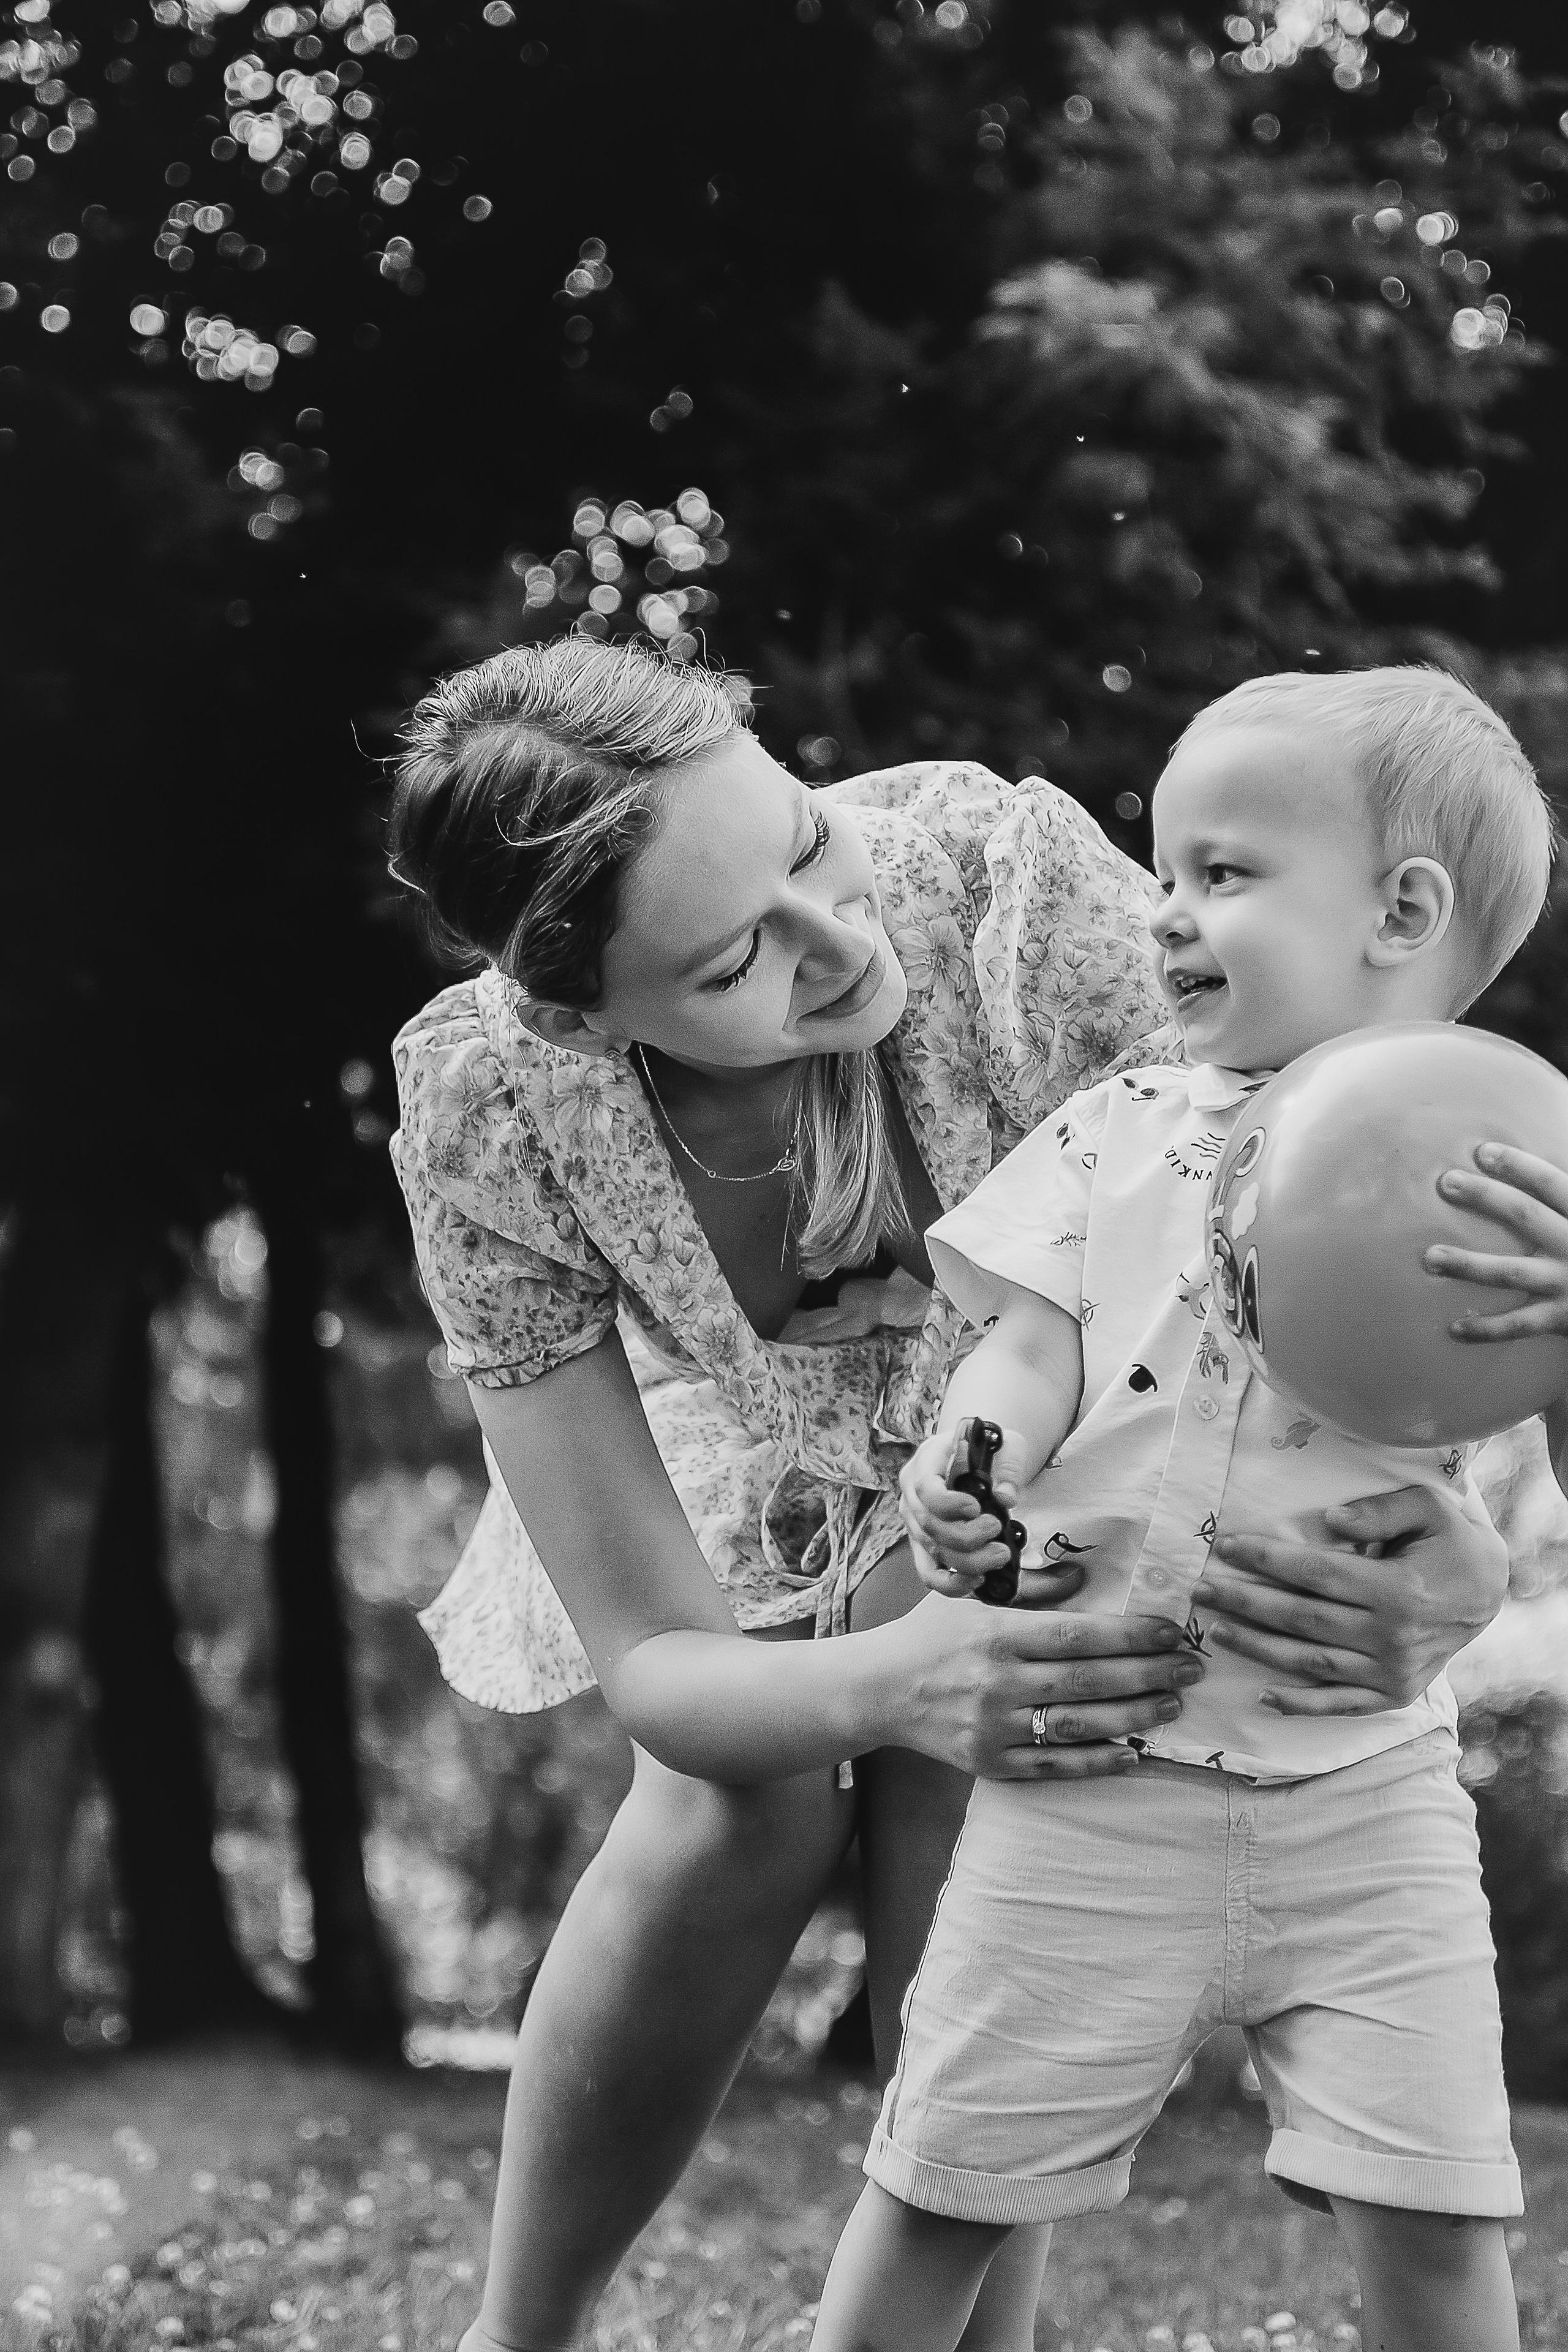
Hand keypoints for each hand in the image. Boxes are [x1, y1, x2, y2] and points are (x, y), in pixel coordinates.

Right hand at [883, 1593, 1205, 1779]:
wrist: (880, 1689)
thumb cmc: (932, 1633)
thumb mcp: (973, 1595)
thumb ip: (1031, 1585)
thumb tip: (1084, 1573)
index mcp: (998, 1634)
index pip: (1078, 1634)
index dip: (1131, 1634)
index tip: (1173, 1632)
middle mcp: (998, 1682)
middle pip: (1088, 1681)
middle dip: (1148, 1674)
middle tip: (1191, 1669)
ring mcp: (995, 1728)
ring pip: (1078, 1726)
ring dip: (1134, 1716)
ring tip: (1173, 1705)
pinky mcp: (991, 1764)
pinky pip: (1054, 1767)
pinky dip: (1097, 1761)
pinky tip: (1132, 1752)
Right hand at [899, 1426, 1029, 1596]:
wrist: (981, 1457)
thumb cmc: (991, 1450)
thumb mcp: (1006, 1446)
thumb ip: (1009, 1468)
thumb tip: (1007, 1497)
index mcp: (926, 1462)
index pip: (925, 1488)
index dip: (948, 1504)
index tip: (976, 1507)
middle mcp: (913, 1494)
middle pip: (929, 1526)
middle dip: (966, 1537)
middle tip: (998, 1530)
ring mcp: (916, 1523)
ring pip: (932, 1552)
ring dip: (967, 1562)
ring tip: (1000, 1555)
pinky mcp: (925, 1546)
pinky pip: (930, 1573)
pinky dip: (952, 1584)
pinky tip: (978, 1579)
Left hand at [1192, 1483, 1506, 1715]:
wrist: (1492, 1594)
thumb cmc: (1451, 1543)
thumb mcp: (1428, 1508)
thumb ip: (1379, 1511)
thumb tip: (1329, 1520)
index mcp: (1397, 1589)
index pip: (1314, 1574)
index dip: (1265, 1560)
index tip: (1224, 1547)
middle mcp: (1392, 1637)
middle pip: (1302, 1620)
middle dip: (1246, 1603)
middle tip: (1202, 1589)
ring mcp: (1392, 1672)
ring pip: (1310, 1663)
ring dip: (1258, 1649)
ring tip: (1217, 1631)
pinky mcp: (1394, 1695)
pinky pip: (1340, 1704)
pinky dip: (1301, 1704)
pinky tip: (1262, 1696)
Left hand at [1423, 1143, 1567, 1345]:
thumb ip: (1565, 1202)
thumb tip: (1535, 1177)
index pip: (1553, 1183)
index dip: (1520, 1165)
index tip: (1484, 1151)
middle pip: (1526, 1215)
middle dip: (1486, 1197)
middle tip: (1447, 1183)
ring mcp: (1567, 1283)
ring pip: (1512, 1271)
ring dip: (1469, 1264)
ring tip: (1431, 1257)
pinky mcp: (1562, 1318)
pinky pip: (1519, 1324)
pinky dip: (1486, 1328)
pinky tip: (1454, 1328)